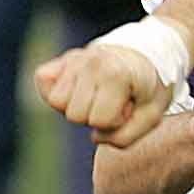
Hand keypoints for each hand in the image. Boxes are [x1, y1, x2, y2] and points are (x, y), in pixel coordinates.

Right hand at [38, 37, 176, 148]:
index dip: (114, 122)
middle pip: (73, 115)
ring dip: (77, 104)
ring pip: (56, 102)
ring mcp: (74, 58)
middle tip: (113, 101)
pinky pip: (42, 81)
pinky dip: (56, 90)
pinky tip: (79, 88)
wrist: (146, 56)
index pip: (98, 121)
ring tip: (98, 94)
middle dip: (94, 115)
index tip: (127, 107)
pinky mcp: (61, 58)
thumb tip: (94, 136)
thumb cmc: (149, 88)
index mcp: (116, 75)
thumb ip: (125, 137)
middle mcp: (91, 63)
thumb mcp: (151, 116)